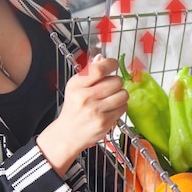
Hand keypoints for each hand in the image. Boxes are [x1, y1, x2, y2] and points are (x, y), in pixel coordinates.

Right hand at [37, 55, 127, 176]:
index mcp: (76, 85)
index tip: (114, 64)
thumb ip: (89, 73)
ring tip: (112, 98)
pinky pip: (124, 108)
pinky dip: (120, 107)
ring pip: (123, 94)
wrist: (68, 133)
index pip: (99, 69)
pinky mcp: (105, 122)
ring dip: (121, 95)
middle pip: (116, 81)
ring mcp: (96, 111)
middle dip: (117, 83)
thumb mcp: (75, 87)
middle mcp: (85, 97)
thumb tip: (101, 58)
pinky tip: (111, 109)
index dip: (111, 64)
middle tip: (111, 87)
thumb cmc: (74, 108)